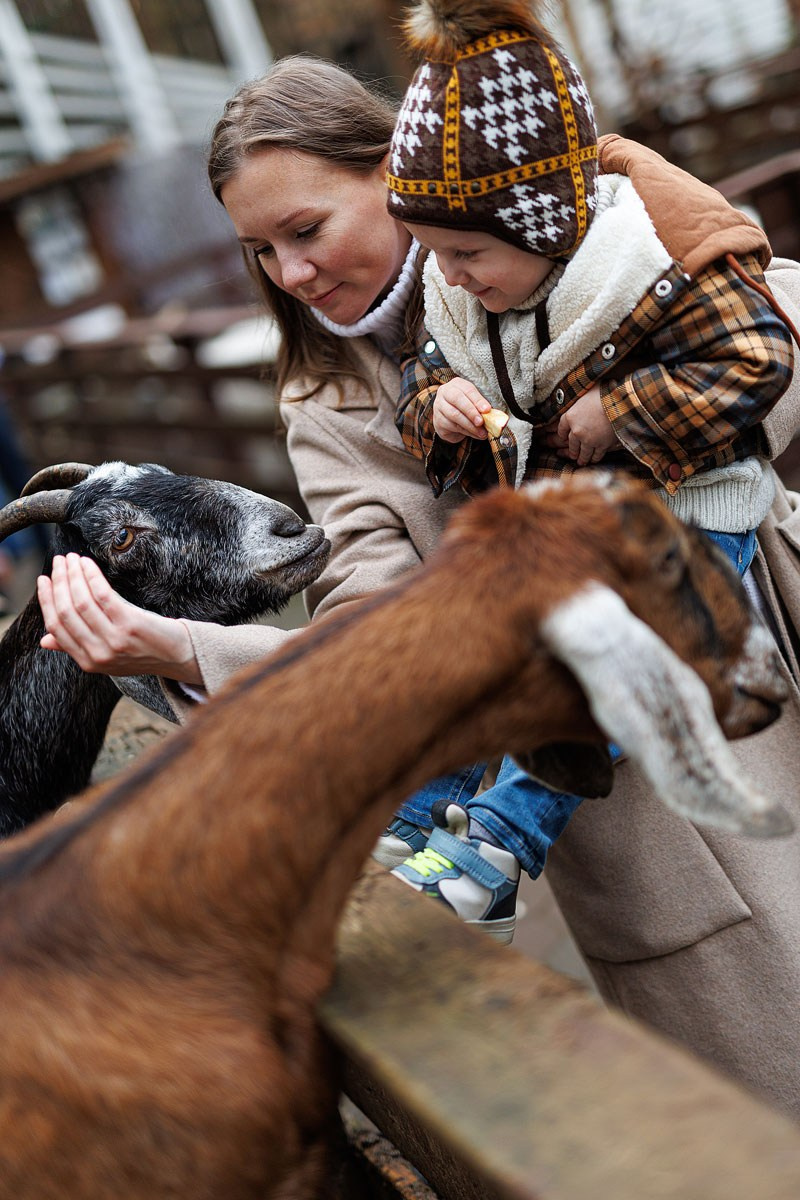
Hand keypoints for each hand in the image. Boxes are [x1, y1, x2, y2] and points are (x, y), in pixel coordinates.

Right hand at [37, 554, 201, 684]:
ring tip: (72, 559)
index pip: (56, 627)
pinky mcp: (131, 624)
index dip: (47, 600)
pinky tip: (88, 564)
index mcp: (88, 662)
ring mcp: (115, 640)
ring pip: (82, 602)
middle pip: (67, 612)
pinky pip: (104, 595)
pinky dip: (92, 576)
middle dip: (59, 582)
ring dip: (73, 576)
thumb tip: (45, 640)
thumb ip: (76, 648)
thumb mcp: (106, 656)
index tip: (44, 580)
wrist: (179, 656)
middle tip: (58, 562)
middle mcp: (98, 654)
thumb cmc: (142, 651)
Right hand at [433, 377, 490, 442]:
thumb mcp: (474, 402)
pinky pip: (452, 427)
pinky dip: (466, 432)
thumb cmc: (465, 407)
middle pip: (457, 400)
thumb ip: (480, 406)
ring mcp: (439, 407)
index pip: (468, 390)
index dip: (478, 400)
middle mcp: (445, 393)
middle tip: (481, 422)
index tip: (487, 409)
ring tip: (481, 432)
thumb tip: (491, 415)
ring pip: (454, 415)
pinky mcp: (437, 421)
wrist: (449, 419)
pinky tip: (474, 434)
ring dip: (470, 425)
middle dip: (471, 412)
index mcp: (457, 384)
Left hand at [541, 385, 619, 465]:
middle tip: (571, 455)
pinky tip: (593, 459)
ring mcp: (589, 440)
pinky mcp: (601, 446)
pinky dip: (594, 458)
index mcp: (570, 417)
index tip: (562, 437)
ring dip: (582, 458)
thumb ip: (580, 395)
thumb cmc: (605, 393)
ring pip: (582, 454)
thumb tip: (578, 387)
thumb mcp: (586, 391)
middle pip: (571, 446)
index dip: (561, 434)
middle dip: (571, 451)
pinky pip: (596, 456)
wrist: (620, 404)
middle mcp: (576, 431)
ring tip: (581, 461)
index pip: (560, 429)